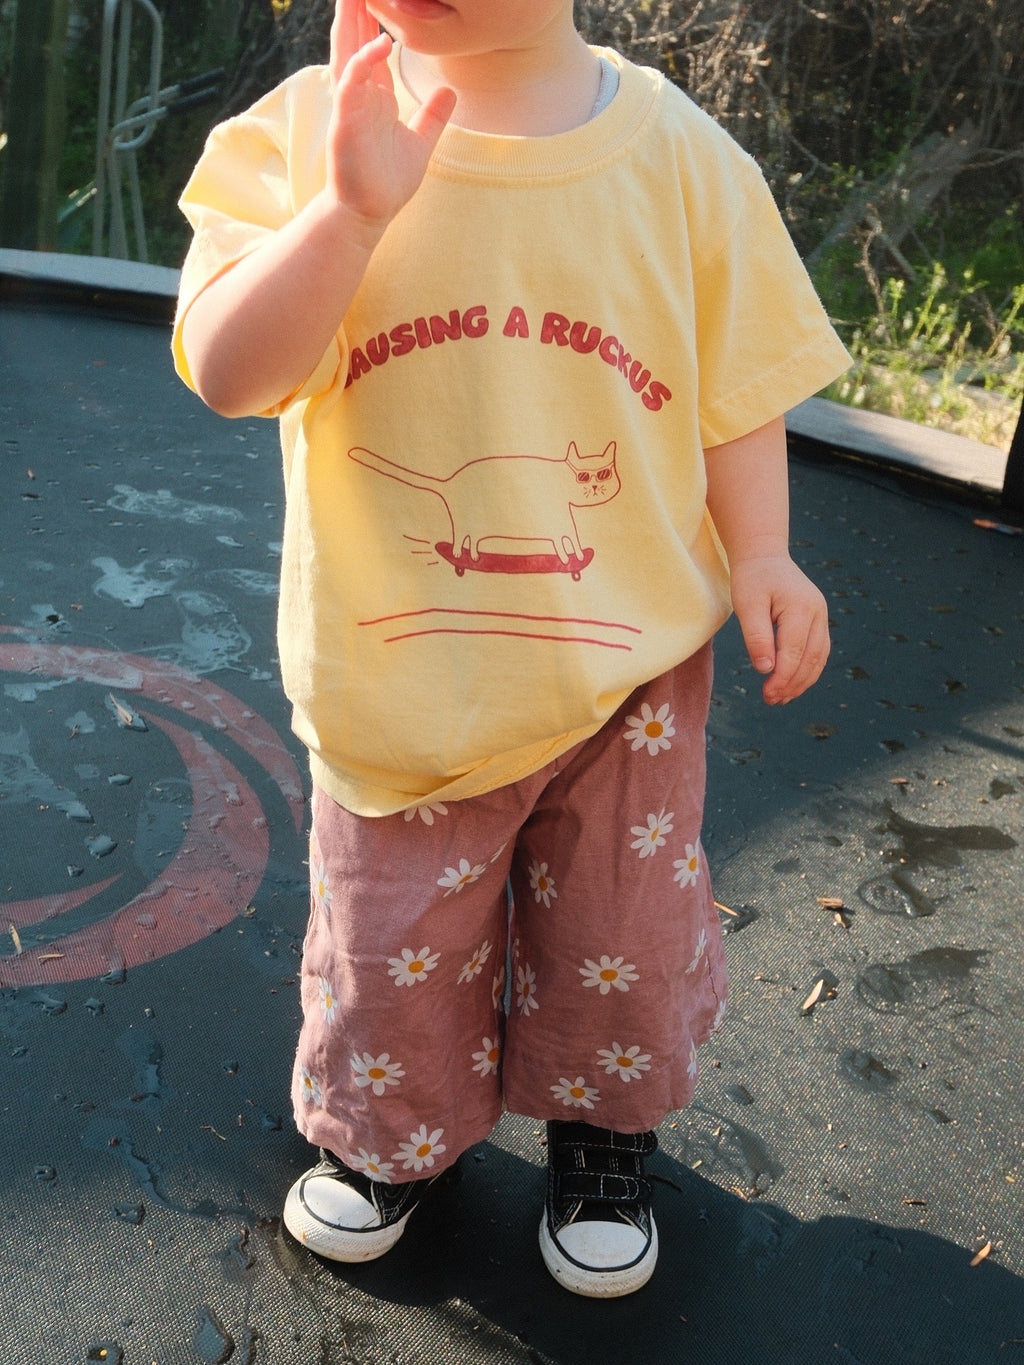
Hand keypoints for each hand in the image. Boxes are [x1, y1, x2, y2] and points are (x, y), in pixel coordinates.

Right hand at [324, 0, 455, 232]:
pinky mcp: (346, 124)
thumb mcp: (420, 143)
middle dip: (357, 9)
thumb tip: (450, 90)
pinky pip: (353, 86)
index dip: (376, 18)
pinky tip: (381, 43)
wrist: (369, 214)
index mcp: (375, 96)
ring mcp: (350, 107)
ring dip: (352, 23)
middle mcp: (359, 95)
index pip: (373, 47)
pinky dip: (365, 62)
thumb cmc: (387, 181)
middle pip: (356, 41)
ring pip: (348, 53)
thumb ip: (432, 116)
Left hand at [728, 554, 829, 704]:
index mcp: (801, 607)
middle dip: (792, 683)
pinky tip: (790, 684)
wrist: (764, 557)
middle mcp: (818, 612)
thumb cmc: (752, 579)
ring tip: (781, 698)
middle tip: (771, 700)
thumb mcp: (747, 605)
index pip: (794, 651)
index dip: (782, 676)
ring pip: (819, 658)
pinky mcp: (818, 621)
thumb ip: (757, 636)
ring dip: (802, 681)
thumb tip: (766, 669)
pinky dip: (806, 670)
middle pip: (811, 658)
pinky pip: (817, 651)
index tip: (767, 694)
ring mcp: (821, 616)